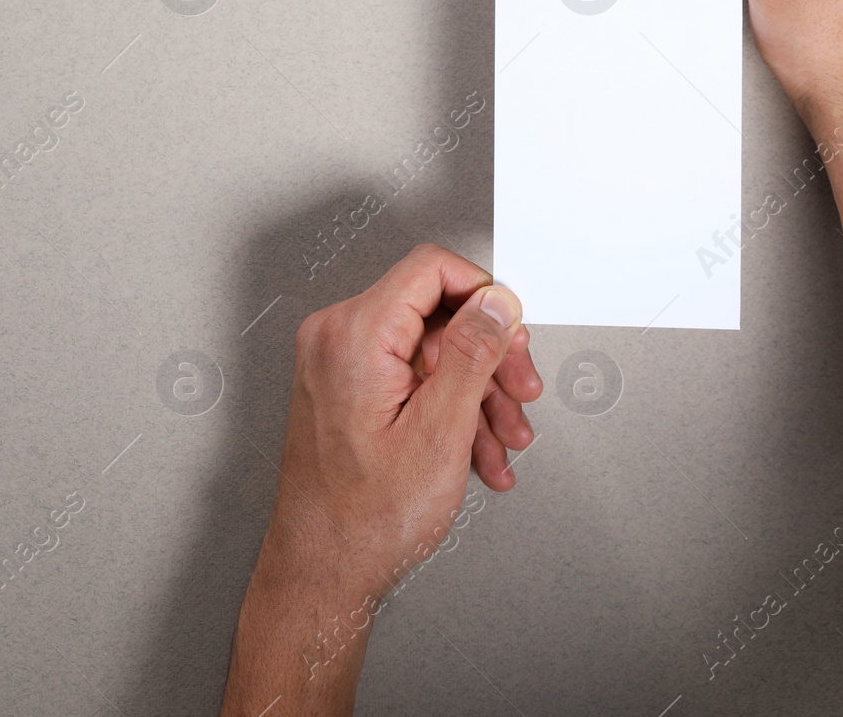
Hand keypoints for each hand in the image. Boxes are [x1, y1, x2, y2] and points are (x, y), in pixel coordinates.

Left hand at [220, 245, 536, 716]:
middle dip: (489, 356)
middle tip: (520, 391)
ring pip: (429, 351)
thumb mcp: (440, 430)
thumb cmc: (363, 520)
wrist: (322, 572)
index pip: (431, 269)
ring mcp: (336, 364)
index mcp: (354, 335)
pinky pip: (409, 377)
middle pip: (435, 312)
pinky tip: (476, 449)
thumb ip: (472, 353)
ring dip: (476, 391)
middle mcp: (337, 339)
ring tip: (503, 437)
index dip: (484, 295)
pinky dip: (448, 407)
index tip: (513, 332)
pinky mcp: (344, 388)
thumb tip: (495, 301)